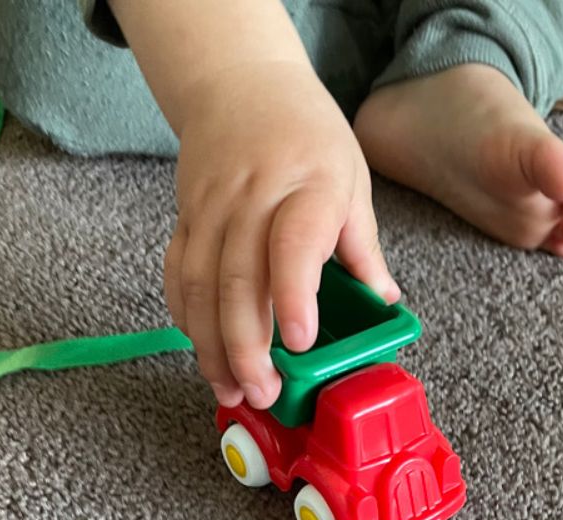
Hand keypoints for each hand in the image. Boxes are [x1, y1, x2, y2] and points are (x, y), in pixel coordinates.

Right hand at [165, 61, 399, 408]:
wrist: (240, 83)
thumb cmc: (307, 135)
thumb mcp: (352, 180)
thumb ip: (363, 247)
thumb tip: (384, 302)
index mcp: (309, 187)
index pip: (294, 243)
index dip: (294, 296)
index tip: (299, 343)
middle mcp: (254, 197)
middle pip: (239, 279)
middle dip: (246, 346)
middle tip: (261, 393)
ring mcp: (212, 207)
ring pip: (200, 285)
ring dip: (210, 345)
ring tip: (228, 390)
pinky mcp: (185, 217)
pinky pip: (178, 273)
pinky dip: (186, 316)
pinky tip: (202, 349)